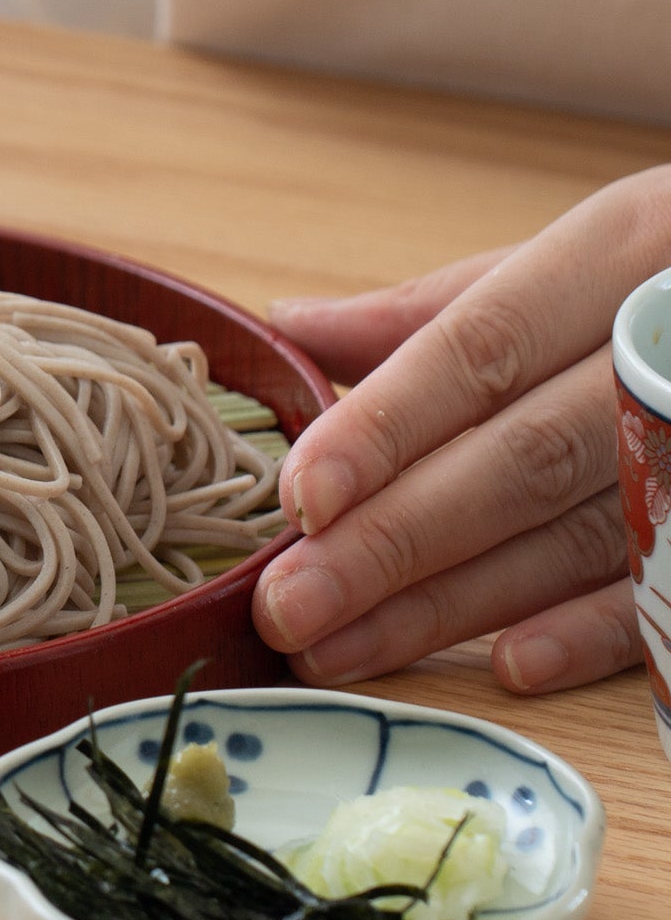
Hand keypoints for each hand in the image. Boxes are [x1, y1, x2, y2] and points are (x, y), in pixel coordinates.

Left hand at [253, 168, 669, 693]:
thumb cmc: (650, 282)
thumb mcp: (561, 266)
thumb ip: (429, 312)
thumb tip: (288, 325)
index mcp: (617, 252)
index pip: (479, 349)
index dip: (384, 428)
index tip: (297, 499)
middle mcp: (670, 346)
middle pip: (519, 459)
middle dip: (390, 542)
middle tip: (286, 607)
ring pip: (580, 535)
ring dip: (450, 606)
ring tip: (337, 649)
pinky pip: (666, 587)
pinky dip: (590, 632)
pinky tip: (506, 667)